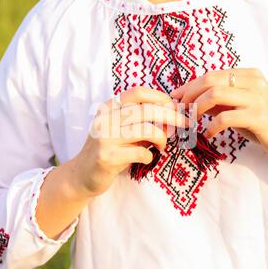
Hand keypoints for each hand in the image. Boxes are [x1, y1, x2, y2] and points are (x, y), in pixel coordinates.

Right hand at [73, 86, 188, 196]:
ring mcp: (105, 137)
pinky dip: (150, 156)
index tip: (175, 107)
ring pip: (146, 130)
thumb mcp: (123, 131)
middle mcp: (105, 119)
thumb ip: (143, 122)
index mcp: (109, 108)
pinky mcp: (107, 157)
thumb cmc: (109, 150)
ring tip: (162, 146)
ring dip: (162, 138)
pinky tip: (147, 158)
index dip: (160, 97)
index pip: (138, 93)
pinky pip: (141, 152)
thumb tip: (173, 115)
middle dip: (172, 116)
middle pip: (147, 110)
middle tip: (185, 124)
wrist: (82, 175)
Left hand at [171, 68, 267, 165]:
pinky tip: (209, 134)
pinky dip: (212, 126)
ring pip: (215, 94)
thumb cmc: (263, 125)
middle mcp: (253, 81)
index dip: (189, 86)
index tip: (175, 98)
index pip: (211, 75)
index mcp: (249, 75)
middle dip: (189, 95)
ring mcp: (257, 98)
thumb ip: (218, 102)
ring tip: (192, 121)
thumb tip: (190, 100)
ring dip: (197, 108)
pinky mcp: (259, 116)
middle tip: (180, 110)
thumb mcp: (238, 109)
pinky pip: (225, 117)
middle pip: (210, 80)